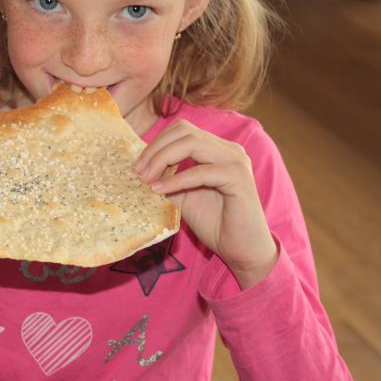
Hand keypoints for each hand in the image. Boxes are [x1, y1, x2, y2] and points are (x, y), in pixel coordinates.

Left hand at [133, 120, 276, 288]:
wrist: (242, 250)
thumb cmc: (216, 224)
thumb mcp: (183, 197)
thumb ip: (167, 179)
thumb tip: (140, 170)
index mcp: (216, 149)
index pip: (182, 131)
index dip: (156, 144)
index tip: (138, 167)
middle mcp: (228, 149)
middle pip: (184, 131)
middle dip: (155, 149)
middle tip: (138, 172)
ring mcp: (235, 160)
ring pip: (191, 143)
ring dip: (162, 159)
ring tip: (147, 180)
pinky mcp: (238, 177)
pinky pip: (200, 172)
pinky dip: (176, 179)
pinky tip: (159, 190)